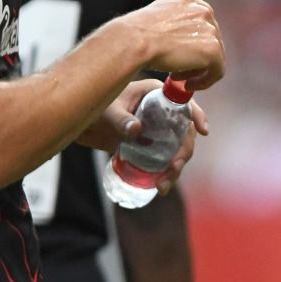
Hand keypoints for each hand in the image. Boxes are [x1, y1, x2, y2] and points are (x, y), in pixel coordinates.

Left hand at [82, 82, 209, 195]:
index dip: (197, 115)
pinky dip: (163, 174)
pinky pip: (163, 160)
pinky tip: (159, 187)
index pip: (184, 103)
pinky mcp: (148, 147)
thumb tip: (136, 130)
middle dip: (183, 152)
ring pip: (176, 150)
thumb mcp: (107, 111)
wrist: (77, 124)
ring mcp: (156, 131)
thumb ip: (120, 120)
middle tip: (173, 168)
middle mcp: (161, 112)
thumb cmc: (93, 107)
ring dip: (175, 168)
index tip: (203, 131)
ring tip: (163, 185)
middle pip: (184, 132)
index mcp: (156, 94)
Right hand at [121, 0, 225, 90]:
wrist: (133, 41)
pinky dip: (205, 81)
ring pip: (214, 56)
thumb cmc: (136, 34)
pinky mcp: (212, 50)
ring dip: (197, 69)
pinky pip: (217, 71)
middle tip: (178, 70)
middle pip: (209, 39)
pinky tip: (187, 85)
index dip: (192, 43)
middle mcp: (203, 11)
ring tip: (179, 77)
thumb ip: (171, 24)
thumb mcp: (155, 19)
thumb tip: (174, 39)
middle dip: (195, 57)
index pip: (200, 23)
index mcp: (188, 0)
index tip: (180, 55)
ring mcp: (210, 30)